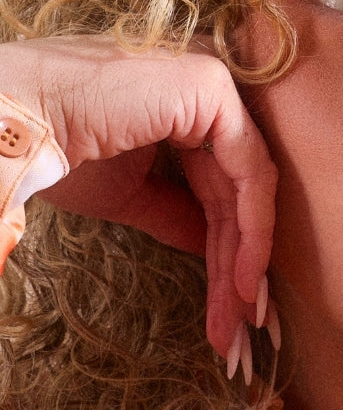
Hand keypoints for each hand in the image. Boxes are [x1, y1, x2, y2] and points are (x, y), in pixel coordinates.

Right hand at [0, 35, 276, 364]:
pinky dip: (251, 228)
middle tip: (240, 326)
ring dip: (245, 259)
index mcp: (188, 105)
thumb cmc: (56, 150)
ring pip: (248, 188)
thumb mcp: (130, 195)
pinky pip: (249, 170)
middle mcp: (208, 88)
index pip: (221, 185)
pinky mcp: (211, 88)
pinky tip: (242, 276)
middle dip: (238, 264)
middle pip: (237, 191)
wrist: (13, 126)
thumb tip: (212, 247)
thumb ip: (178, 214)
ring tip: (239, 316)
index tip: (231, 307)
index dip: (228, 249)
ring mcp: (214, 83)